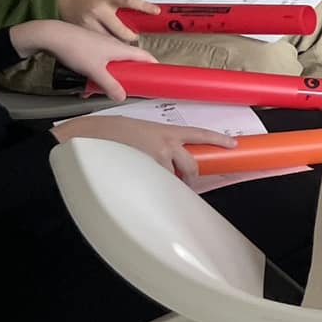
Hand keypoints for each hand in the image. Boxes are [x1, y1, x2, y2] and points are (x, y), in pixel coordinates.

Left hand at [11, 21, 157, 97]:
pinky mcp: (90, 46)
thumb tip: (121, 97)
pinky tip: (90, 80)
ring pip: (114, 61)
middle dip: (133, 72)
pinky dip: (101, 70)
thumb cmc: (76, 48)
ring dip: (114, 73)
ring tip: (109, 85)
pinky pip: (102, 60)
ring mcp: (101, 44)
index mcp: (120, 48)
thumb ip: (109, 85)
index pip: (144, 55)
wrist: (53, 35)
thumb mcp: (95, 71)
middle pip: (130, 59)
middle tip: (135, 83)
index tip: (159, 73)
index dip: (153, 64)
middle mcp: (113, 44)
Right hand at [54, 115, 237, 181]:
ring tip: (154, 184)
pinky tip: (142, 188)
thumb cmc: (109, 133)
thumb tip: (164, 158)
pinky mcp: (145, 172)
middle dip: (190, 176)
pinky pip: (157, 186)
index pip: (200, 134)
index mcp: (165, 131)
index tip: (233, 144)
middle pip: (191, 165)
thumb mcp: (139, 132)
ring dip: (168, 184)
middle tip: (184, 182)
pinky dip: (153, 189)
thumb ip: (156, 142)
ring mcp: (156, 159)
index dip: (219, 139)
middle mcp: (166, 144)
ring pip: (174, 178)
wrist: (87, 136)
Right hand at [56, 0, 153, 42]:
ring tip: (119, 41)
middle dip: (131, 36)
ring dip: (117, 43)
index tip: (155, 11)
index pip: (129, 1)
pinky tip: (104, 45)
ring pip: (110, 41)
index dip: (144, 6)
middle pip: (121, 31)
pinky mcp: (82, 32)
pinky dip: (104, 45)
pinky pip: (98, 43)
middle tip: (134, 36)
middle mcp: (98, 11)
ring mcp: (89, 23)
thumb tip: (139, 4)